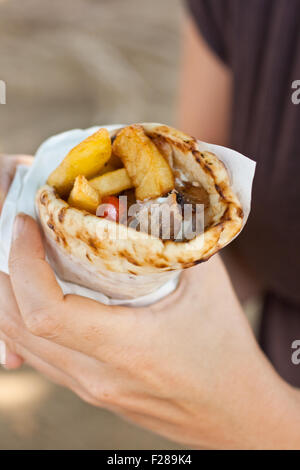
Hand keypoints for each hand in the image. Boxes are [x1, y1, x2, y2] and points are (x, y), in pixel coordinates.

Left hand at [3, 213, 299, 448]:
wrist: (233, 415)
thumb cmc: (226, 353)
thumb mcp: (208, 287)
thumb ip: (175, 241)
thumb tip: (149, 202)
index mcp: (127, 347)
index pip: (47, 310)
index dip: (24, 262)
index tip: (26, 224)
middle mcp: (95, 375)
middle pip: (18, 324)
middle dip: (4, 272)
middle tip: (17, 232)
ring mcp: (87, 388)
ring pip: (20, 343)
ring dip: (8, 297)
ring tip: (20, 257)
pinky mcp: (88, 390)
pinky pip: (37, 357)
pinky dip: (23, 321)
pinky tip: (35, 297)